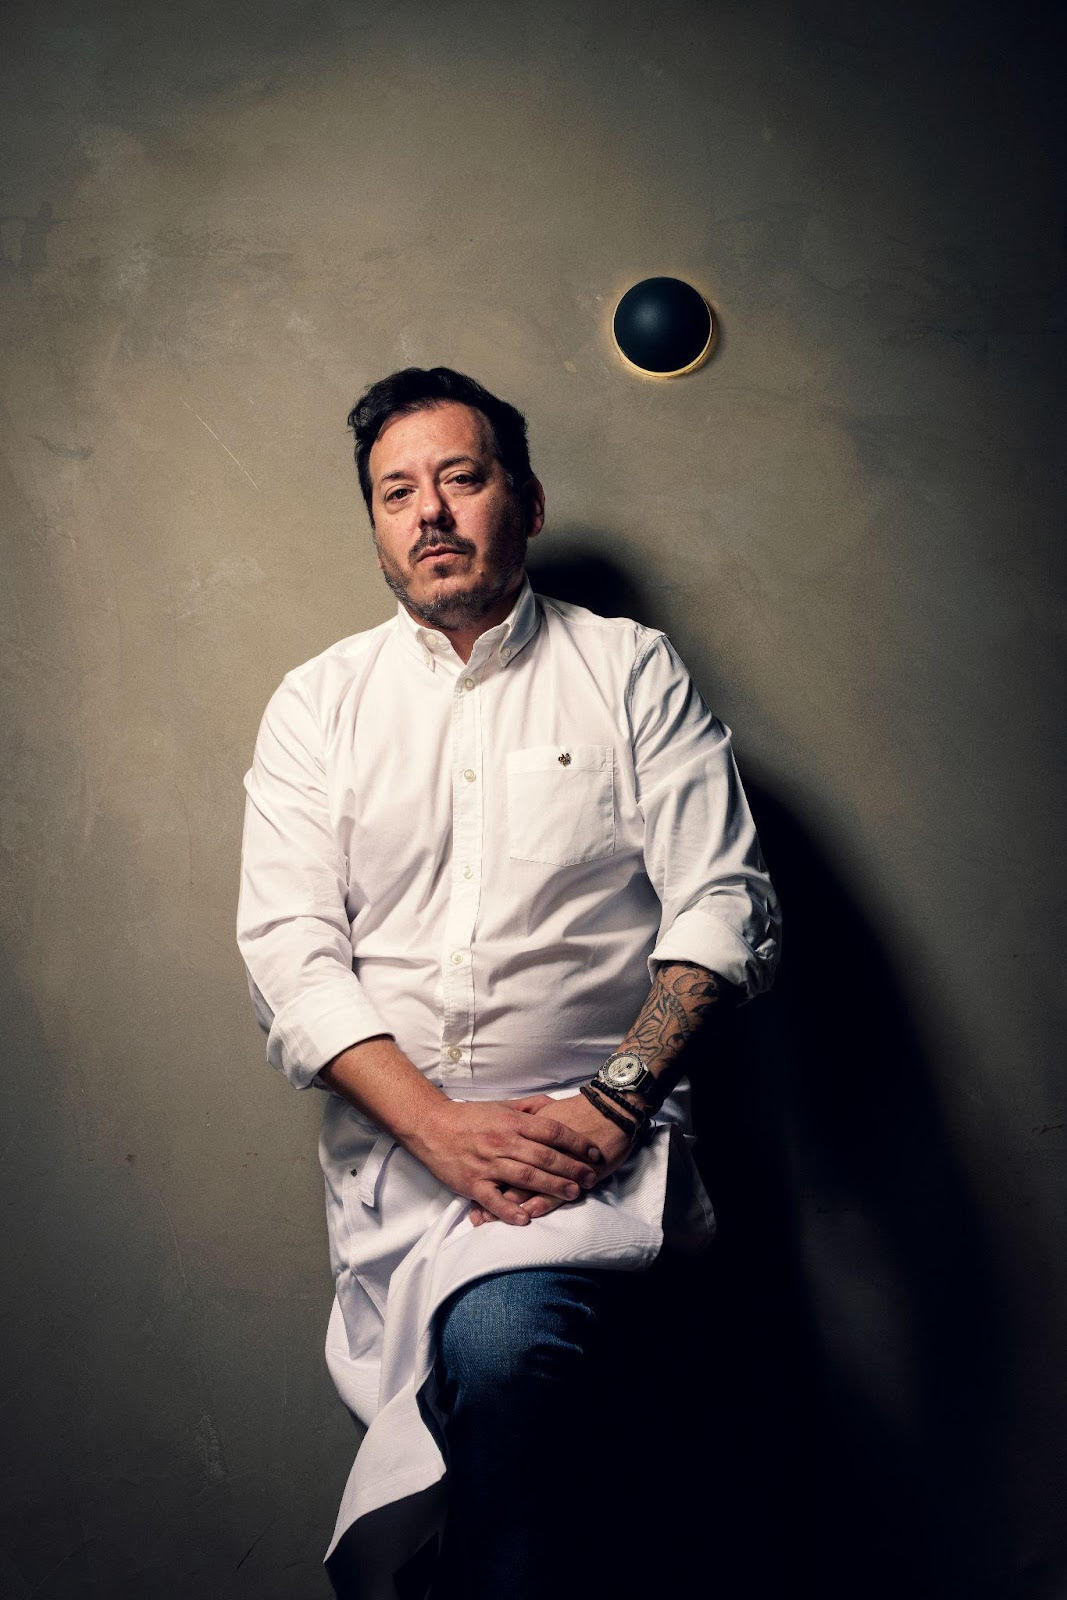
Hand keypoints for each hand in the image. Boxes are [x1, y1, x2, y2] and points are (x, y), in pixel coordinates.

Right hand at [407, 1097, 604, 1225]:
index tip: (593, 1152)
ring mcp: (487, 1164)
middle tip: (591, 1178)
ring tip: (572, 1194)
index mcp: (512, 1123)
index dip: (576, 1142)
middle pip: (544, 1156)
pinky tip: (526, 1218)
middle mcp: (502, 1142)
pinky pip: (493, 1199)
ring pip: (525, 1176)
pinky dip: (508, 1209)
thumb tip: (555, 1105)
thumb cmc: (469, 1116)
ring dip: (551, 1187)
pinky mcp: (472, 1183)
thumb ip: (529, 1107)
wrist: (431, 1126)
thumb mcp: (501, 1105)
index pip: (551, 1131)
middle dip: (571, 1168)